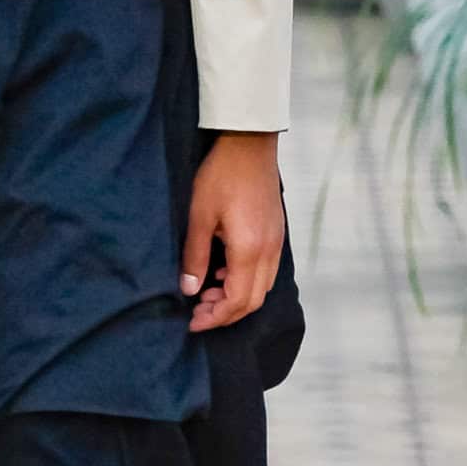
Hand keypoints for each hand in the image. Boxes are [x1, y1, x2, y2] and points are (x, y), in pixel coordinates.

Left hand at [180, 130, 284, 331]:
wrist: (249, 143)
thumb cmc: (221, 175)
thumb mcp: (199, 216)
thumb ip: (195, 256)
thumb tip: (189, 290)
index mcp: (249, 250)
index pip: (238, 301)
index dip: (215, 317)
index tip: (193, 321)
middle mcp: (269, 251)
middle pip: (253, 300)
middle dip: (226, 313)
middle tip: (198, 312)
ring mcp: (276, 242)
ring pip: (262, 287)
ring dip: (236, 297)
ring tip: (208, 292)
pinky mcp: (276, 232)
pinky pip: (266, 270)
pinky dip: (245, 280)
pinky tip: (223, 270)